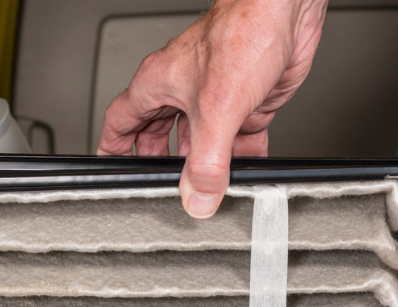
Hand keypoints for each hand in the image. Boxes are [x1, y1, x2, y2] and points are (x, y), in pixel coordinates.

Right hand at [97, 0, 327, 217]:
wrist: (285, 12)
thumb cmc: (243, 32)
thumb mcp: (216, 109)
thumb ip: (205, 161)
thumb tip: (198, 198)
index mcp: (159, 84)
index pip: (121, 122)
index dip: (113, 149)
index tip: (112, 172)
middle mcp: (184, 90)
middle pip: (160, 136)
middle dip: (161, 165)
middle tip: (162, 190)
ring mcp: (216, 98)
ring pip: (201, 142)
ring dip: (205, 168)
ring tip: (207, 191)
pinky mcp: (246, 103)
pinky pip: (237, 141)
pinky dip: (240, 160)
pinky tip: (245, 174)